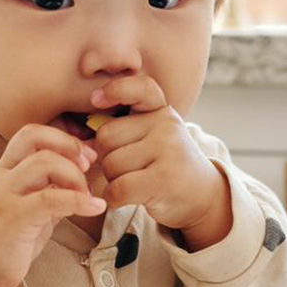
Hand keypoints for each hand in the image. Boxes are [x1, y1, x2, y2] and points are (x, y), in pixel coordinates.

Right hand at [0, 124, 105, 286]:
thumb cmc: (8, 239)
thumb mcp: (32, 207)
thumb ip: (53, 189)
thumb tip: (86, 176)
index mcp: (6, 170)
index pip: (31, 133)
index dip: (63, 137)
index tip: (86, 156)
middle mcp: (2, 176)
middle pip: (35, 138)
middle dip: (70, 147)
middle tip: (90, 167)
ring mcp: (4, 195)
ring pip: (43, 162)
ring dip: (75, 174)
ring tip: (89, 195)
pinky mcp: (12, 218)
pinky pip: (49, 199)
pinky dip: (78, 200)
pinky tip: (94, 208)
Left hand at [91, 75, 231, 249]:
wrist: (203, 196)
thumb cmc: (164, 165)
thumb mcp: (153, 137)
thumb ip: (123, 129)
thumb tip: (83, 144)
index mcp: (161, 110)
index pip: (138, 88)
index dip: (115, 90)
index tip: (97, 100)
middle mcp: (166, 125)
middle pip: (107, 136)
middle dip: (106, 157)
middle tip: (125, 168)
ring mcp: (168, 150)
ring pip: (111, 164)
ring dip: (112, 180)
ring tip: (133, 182)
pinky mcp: (164, 179)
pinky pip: (119, 188)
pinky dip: (114, 198)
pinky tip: (125, 198)